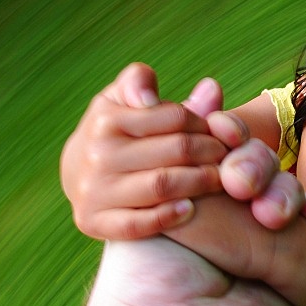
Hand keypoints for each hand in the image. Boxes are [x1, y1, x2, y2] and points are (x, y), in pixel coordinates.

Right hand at [62, 63, 305, 238]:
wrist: (76, 173)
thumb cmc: (115, 130)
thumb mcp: (122, 98)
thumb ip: (147, 82)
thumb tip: (209, 88)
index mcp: (107, 118)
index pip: (176, 117)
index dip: (205, 124)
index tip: (219, 132)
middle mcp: (97, 153)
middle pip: (176, 150)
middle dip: (211, 153)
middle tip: (229, 158)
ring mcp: (93, 190)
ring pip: (162, 185)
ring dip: (200, 183)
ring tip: (219, 180)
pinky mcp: (92, 221)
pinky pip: (136, 224)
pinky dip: (166, 217)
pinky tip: (189, 209)